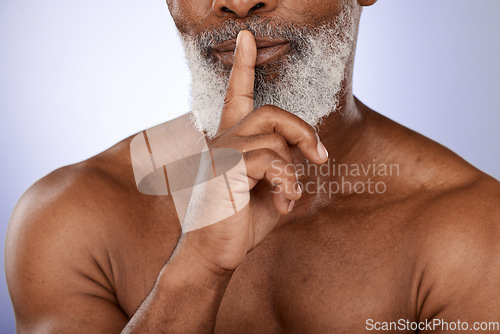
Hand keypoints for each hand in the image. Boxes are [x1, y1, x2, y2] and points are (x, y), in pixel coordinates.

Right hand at [177, 30, 327, 274]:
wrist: (214, 255)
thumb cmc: (241, 223)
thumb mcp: (269, 190)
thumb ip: (282, 166)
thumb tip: (302, 156)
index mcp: (230, 142)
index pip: (237, 96)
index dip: (243, 66)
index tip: (247, 37)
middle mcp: (221, 141)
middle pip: (270, 112)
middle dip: (302, 132)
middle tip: (320, 158)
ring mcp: (219, 153)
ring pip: (274, 138)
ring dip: (293, 170)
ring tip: (288, 195)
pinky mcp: (223, 168)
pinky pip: (271, 161)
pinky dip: (286, 183)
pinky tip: (282, 202)